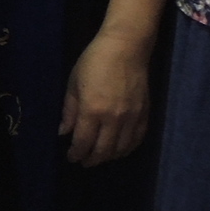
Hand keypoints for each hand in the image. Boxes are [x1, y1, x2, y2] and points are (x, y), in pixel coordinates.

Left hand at [59, 31, 149, 165]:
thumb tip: (64, 132)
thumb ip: (69, 111)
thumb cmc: (94, 62)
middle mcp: (114, 118)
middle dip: (91, 160)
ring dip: (109, 157)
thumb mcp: (73, 84)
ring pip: (121, 148)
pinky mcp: (145, 113)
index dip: (76, 153)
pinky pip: (138, 139)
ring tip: (100, 157)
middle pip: (103, 150)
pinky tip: (120, 149)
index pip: (83, 142)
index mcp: (92, 110)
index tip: (71, 157)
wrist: (126, 48)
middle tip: (84, 162)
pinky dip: (128, 148)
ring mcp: (132, 117)